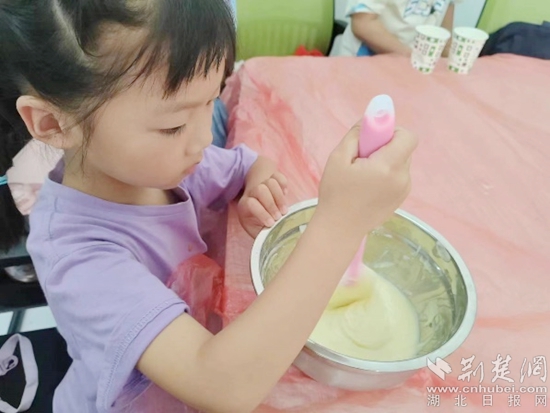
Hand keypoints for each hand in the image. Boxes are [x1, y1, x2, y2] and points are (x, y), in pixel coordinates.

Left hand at [238, 171, 287, 237]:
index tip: (272, 224)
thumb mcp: (257, 232)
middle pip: (261, 190)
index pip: (251, 204)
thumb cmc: (260, 226)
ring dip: (279, 197)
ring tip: (284, 210)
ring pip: (270, 182)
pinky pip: (278, 176)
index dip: (262, 214)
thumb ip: (262, 235)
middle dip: (271, 204)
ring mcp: (262, 185)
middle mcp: (252, 193)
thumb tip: (271, 239)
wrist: (261, 211)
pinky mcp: (272, 180)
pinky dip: (284, 185)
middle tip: (279, 217)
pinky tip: (285, 195)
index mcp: (244, 206)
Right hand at [315, 123, 417, 239]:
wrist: (339, 229)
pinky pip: (399, 176)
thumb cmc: (335, 193)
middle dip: (386, 146)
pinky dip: (387, 174)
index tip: (374, 139)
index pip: (408, 136)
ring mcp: (404, 190)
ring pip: (401, 162)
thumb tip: (371, 117)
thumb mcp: (338, 158)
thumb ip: (357, 134)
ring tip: (363, 175)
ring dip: (386, 161)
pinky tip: (368, 187)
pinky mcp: (401, 199)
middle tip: (362, 158)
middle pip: (404, 148)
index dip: (393, 131)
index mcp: (388, 166)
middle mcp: (402, 178)